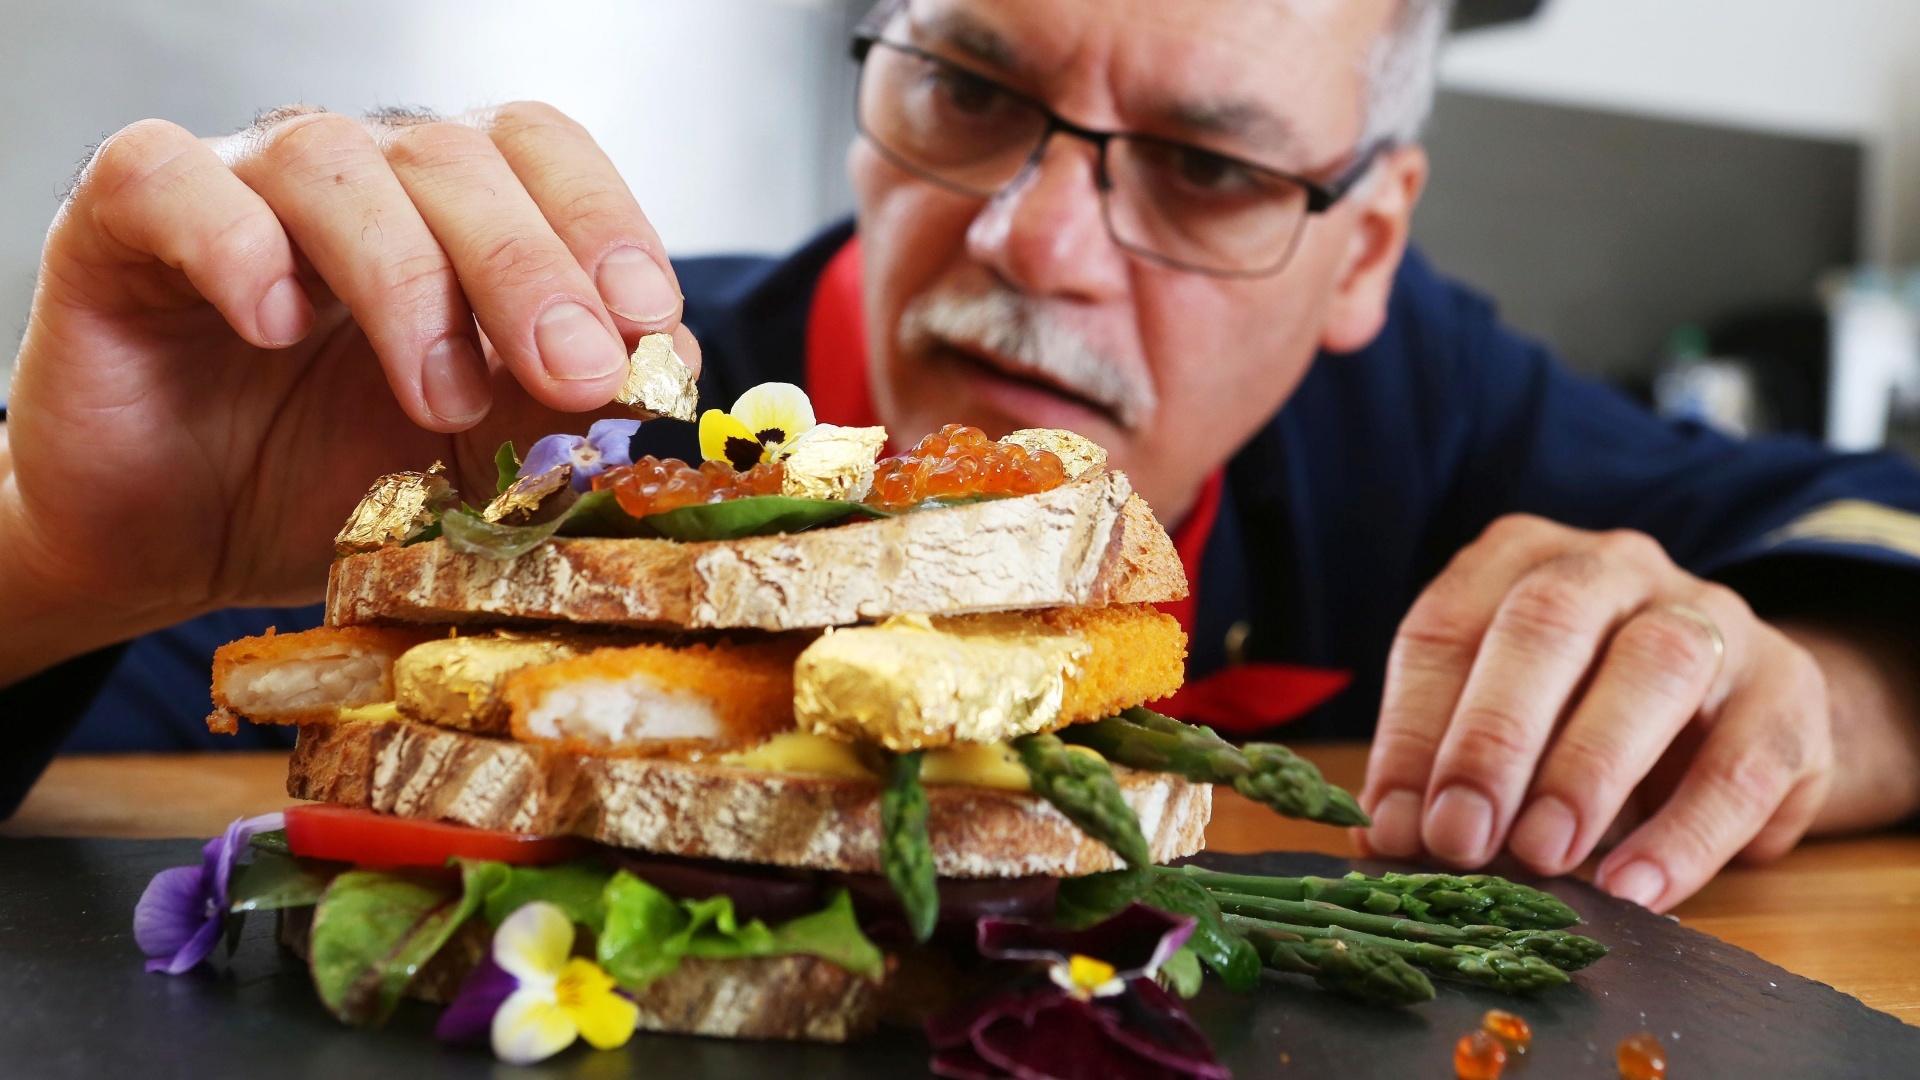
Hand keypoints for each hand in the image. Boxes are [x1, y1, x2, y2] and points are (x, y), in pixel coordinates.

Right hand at [1, 104, 699, 682]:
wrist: (173, 544)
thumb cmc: (331, 484)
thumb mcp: (480, 462)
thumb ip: (569, 410)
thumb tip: (674, 366)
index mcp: (451, 212)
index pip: (542, 153)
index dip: (602, 223)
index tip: (649, 322)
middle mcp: (357, 179)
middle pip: (456, 158)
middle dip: (530, 269)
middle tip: (573, 374)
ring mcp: (239, 188)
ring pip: (332, 165)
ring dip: (407, 280)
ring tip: (442, 400)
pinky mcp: (122, 224)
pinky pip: (172, 184)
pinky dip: (234, 245)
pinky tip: (274, 325)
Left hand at [1357, 514, 1833, 910]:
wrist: (1736, 720)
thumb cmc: (1582, 714)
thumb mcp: (1504, 725)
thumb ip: (1443, 768)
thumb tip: (1384, 838)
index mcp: (1519, 560)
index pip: (1446, 628)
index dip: (1412, 730)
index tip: (1396, 824)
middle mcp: (1613, 566)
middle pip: (1546, 622)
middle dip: (1493, 736)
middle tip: (1460, 837)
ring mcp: (1711, 616)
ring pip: (1652, 668)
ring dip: (1587, 771)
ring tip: (1542, 859)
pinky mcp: (1788, 690)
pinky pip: (1744, 758)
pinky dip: (1686, 833)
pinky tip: (1634, 888)